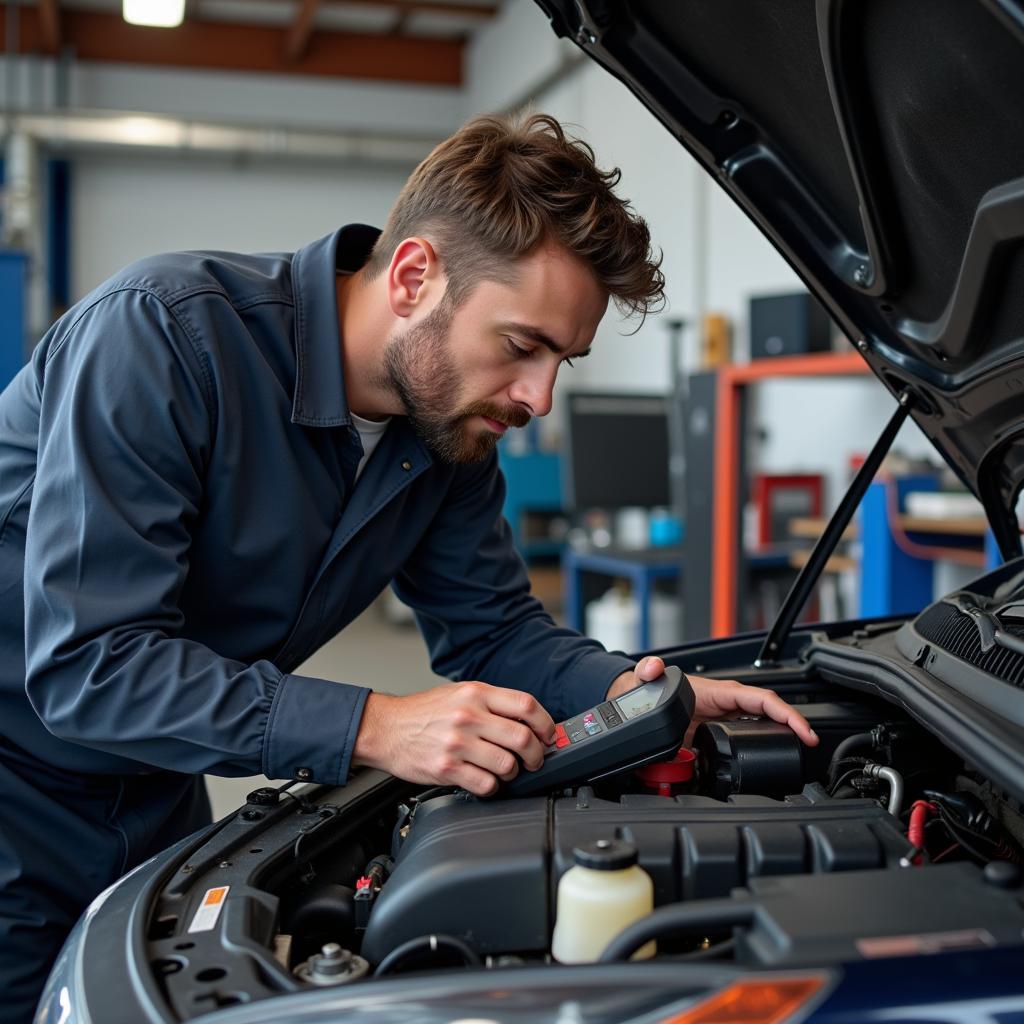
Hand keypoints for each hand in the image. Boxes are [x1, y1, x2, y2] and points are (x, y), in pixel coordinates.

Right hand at [352, 681, 555, 796]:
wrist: (386, 728)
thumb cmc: (423, 713)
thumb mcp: (459, 694)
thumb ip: (491, 704)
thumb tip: (528, 720)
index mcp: (476, 694)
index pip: (526, 705)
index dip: (545, 723)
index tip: (548, 735)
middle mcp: (468, 716)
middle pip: (522, 738)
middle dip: (536, 754)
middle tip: (534, 760)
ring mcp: (457, 743)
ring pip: (507, 764)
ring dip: (513, 773)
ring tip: (505, 770)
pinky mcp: (446, 768)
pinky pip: (486, 784)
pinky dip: (492, 787)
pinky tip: (486, 780)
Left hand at [607, 656, 818, 746]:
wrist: (639, 701)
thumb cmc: (648, 688)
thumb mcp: (646, 678)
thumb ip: (648, 670)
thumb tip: (652, 666)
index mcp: (718, 692)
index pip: (760, 698)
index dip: (784, 713)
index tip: (802, 729)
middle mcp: (727, 703)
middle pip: (770, 711)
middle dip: (794, 725)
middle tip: (811, 743)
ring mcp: (725, 717)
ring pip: (764, 723)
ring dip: (785, 735)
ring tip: (802, 751)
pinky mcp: (720, 731)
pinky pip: (750, 735)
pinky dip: (767, 743)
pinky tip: (775, 756)